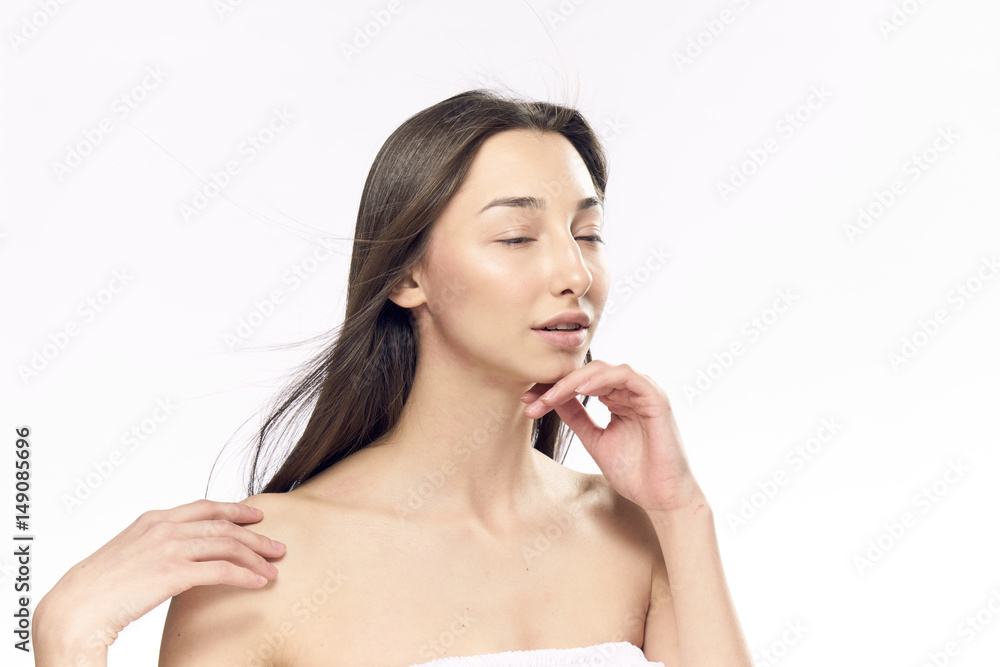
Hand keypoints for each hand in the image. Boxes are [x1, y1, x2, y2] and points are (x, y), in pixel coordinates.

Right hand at [33, 499, 283, 661]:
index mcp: (153, 519)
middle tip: (277, 547)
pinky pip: (221, 570)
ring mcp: (169, 547)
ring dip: (256, 557)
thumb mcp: (129, 553)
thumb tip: (177, 555)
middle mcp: (164, 527)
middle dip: (255, 536)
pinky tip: (259, 583)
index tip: (255, 516)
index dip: (234, 510)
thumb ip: (155, 546)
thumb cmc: (98, 589)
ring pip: (227, 545)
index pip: (205, 507)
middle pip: (223, 525)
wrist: (75, 608)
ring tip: (274, 569)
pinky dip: (245, 576)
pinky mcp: (173, 572)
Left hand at [521, 360, 703, 513]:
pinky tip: (582, 389)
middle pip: (588, 373)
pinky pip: (627, 376)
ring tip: (551, 396)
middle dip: (557, 384)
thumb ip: (577, 418)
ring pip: (604, 370)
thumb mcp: (595, 440)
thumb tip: (552, 399)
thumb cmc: (635, 473)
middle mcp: (630, 392)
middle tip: (532, 399)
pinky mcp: (656, 398)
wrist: (662, 498)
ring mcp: (644, 392)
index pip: (581, 383)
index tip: (527, 401)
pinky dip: (603, 379)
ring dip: (573, 381)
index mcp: (617, 399)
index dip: (553, 389)